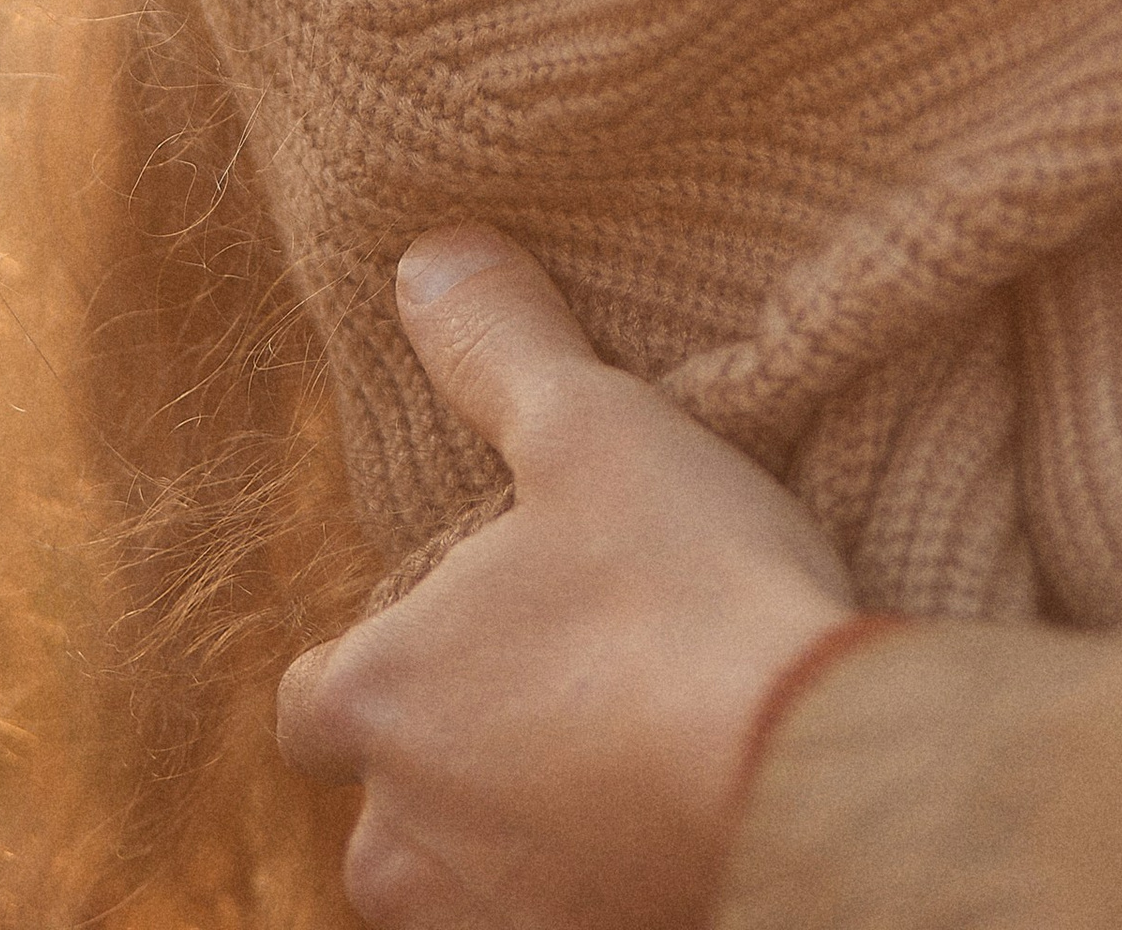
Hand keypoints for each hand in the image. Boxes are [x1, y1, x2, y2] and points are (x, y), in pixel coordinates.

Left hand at [275, 229, 852, 929]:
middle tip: (570, 682)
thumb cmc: (685, 596)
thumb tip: (428, 259)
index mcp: (376, 703)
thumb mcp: (593, 429)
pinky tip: (672, 819)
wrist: (811, 783)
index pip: (310, 699)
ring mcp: (490, 924)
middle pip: (386, 804)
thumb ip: (497, 346)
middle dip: (456, 754)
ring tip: (630, 751)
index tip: (472, 618)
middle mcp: (399, 843)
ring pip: (465, 881)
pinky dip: (594, 880)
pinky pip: (554, 918)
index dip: (383, 652)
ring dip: (524, 828)